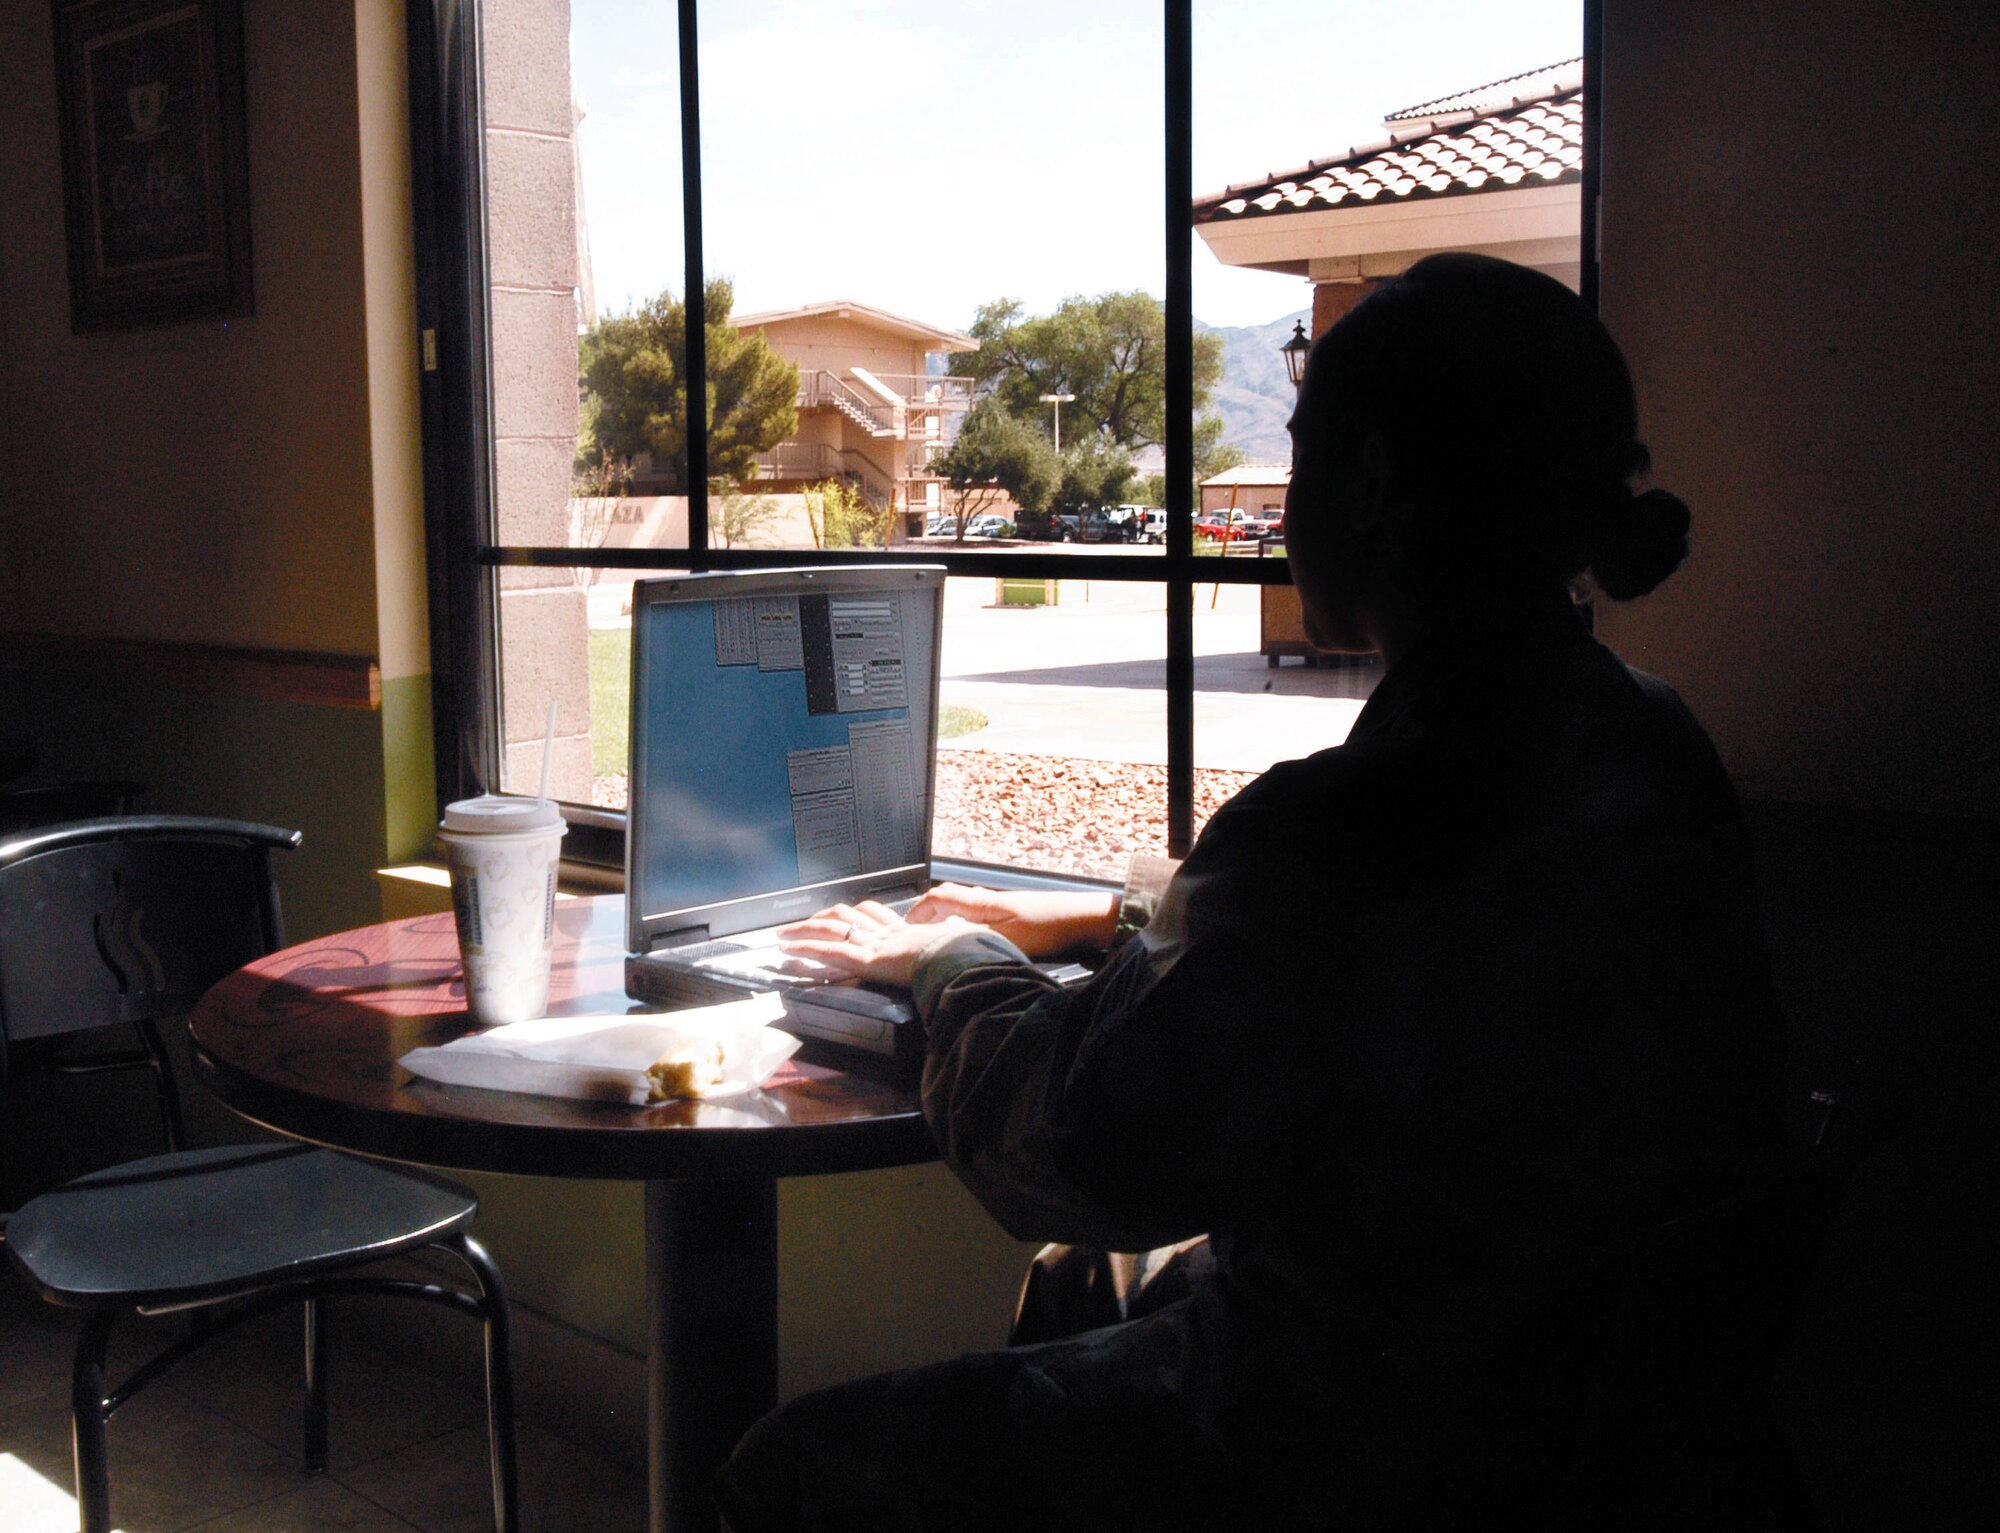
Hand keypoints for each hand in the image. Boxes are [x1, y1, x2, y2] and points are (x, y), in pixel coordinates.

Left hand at [776, 900, 980, 990]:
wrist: (964, 959)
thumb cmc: (967, 957)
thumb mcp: (963, 947)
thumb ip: (956, 945)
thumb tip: (969, 944)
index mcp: (909, 932)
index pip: (874, 916)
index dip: (855, 915)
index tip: (841, 915)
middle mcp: (889, 933)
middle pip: (847, 917)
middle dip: (822, 918)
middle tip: (802, 922)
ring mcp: (877, 944)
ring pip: (832, 929)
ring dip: (804, 930)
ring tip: (784, 935)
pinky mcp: (868, 959)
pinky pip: (832, 951)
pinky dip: (808, 948)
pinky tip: (789, 948)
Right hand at [904, 883, 1118, 958]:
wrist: (1082, 918)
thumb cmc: (1048, 927)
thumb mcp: (1004, 938)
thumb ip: (971, 937)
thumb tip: (941, 942)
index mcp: (981, 902)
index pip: (939, 897)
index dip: (918, 910)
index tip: (906, 927)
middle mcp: (987, 899)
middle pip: (947, 899)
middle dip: (927, 914)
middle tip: (914, 934)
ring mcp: (1000, 906)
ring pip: (961, 907)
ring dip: (944, 919)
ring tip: (935, 938)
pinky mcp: (1012, 914)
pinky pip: (975, 915)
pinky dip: (962, 924)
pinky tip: (967, 940)